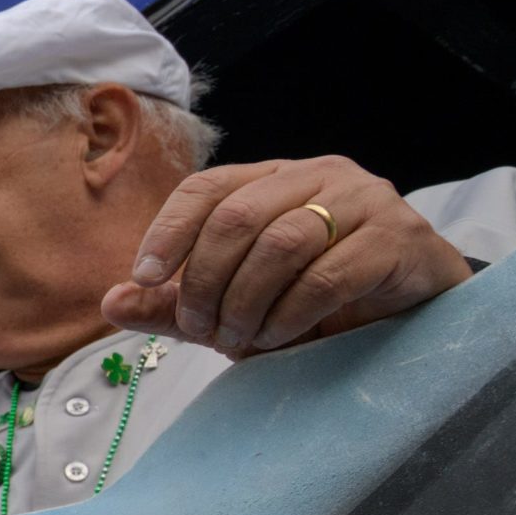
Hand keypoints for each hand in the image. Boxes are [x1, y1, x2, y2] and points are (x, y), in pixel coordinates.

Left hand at [104, 156, 472, 357]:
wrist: (405, 319)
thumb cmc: (311, 306)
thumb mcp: (231, 308)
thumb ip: (173, 306)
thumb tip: (110, 303)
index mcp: (272, 180)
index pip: (207, 188)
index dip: (168, 230)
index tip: (143, 278)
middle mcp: (318, 176)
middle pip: (238, 217)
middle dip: (205, 282)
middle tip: (200, 329)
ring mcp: (364, 200)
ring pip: (282, 242)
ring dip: (246, 301)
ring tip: (239, 338)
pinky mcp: (397, 237)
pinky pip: (329, 273)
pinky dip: (291, 312)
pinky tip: (279, 337)